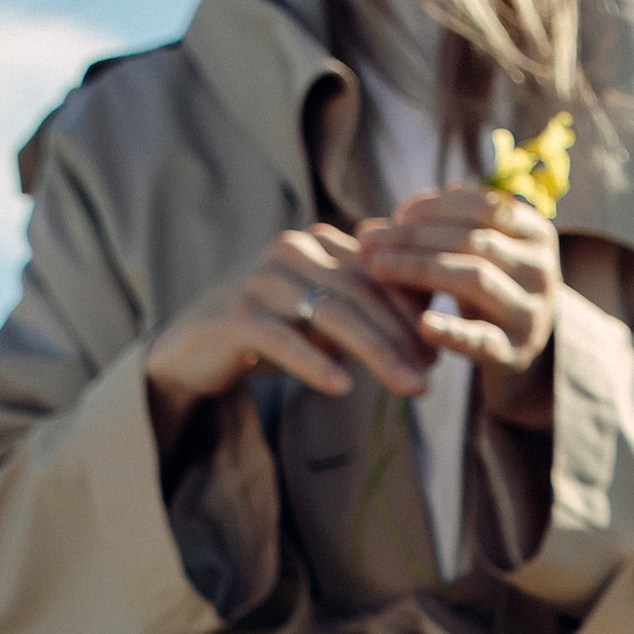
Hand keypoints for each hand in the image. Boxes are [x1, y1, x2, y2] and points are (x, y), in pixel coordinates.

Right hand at [144, 222, 433, 456]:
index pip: (378, 273)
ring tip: (408, 387)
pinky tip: (343, 388)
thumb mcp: (322, 321)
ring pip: (332, 315)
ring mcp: (262, 280)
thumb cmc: (270, 335)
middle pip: (362, 293)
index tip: (440, 351)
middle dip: (402, 337)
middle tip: (432, 376)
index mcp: (318, 244)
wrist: (194, 350)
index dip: (413, 312)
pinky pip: (284, 339)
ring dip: (376, 354)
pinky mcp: (236, 314)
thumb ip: (367, 316)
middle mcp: (292, 251)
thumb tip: (430, 336)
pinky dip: (314, 364)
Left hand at [358, 183, 560, 422]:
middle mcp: (540, 270)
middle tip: (367, 240)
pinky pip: (481, 339)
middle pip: (472, 240)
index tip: (396, 215)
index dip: (435, 207)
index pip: (482, 206)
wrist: (521, 353)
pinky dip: (451, 331)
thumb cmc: (489, 294)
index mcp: (535, 234)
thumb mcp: (477, 257)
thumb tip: (378, 225)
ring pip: (474, 278)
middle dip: (414, 237)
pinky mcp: (514, 354)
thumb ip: (440, 232)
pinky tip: (422, 325)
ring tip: (377, 268)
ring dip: (419, 269)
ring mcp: (530, 313)